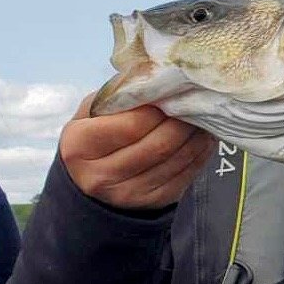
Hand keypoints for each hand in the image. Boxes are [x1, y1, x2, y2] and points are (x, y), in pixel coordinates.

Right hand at [60, 93, 213, 209]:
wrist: (92, 178)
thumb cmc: (96, 133)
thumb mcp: (94, 111)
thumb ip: (120, 96)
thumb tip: (160, 81)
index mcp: (79, 146)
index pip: (132, 125)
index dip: (159, 109)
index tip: (172, 94)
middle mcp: (100, 176)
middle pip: (158, 145)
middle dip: (183, 121)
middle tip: (197, 102)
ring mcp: (127, 194)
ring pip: (176, 160)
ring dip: (197, 135)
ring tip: (204, 116)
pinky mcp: (152, 202)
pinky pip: (186, 174)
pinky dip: (201, 152)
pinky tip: (203, 136)